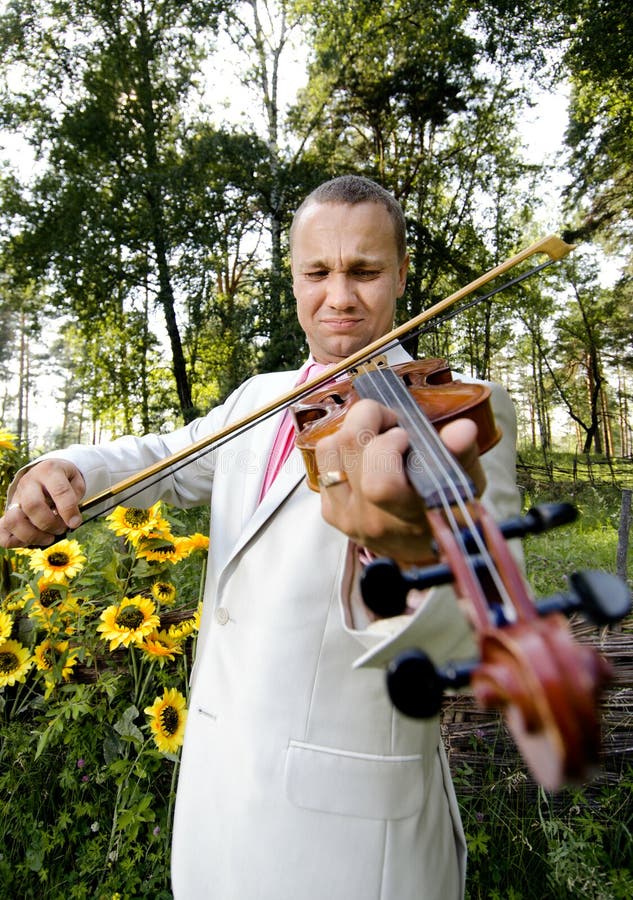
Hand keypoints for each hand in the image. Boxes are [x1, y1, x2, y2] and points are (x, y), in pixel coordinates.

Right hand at [0, 459, 85, 547]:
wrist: (47, 473)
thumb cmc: (64, 480)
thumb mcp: (76, 483)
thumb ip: (74, 500)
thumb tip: (70, 522)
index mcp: (49, 471)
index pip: (59, 491)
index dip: (68, 510)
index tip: (75, 523)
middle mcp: (28, 482)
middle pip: (32, 505)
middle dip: (50, 523)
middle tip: (61, 529)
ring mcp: (16, 497)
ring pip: (13, 520)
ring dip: (33, 535)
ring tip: (49, 537)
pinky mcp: (8, 511)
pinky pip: (2, 531)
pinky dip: (16, 540)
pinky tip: (33, 540)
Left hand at [315, 399, 485, 565]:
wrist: (425, 548)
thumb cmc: (446, 510)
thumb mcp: (462, 484)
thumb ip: (460, 455)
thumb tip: (463, 428)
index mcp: (408, 516)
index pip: (380, 484)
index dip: (388, 446)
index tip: (407, 436)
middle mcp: (372, 519)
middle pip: (349, 446)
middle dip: (370, 418)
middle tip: (392, 422)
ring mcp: (347, 516)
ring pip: (330, 449)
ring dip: (351, 431)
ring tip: (377, 436)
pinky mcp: (331, 512)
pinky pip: (323, 463)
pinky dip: (342, 450)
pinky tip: (364, 456)